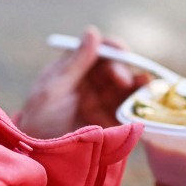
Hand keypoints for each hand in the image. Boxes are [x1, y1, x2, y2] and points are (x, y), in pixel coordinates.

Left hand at [18, 27, 146, 138]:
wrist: (39, 155)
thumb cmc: (39, 118)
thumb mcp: (53, 88)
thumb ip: (75, 62)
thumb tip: (93, 31)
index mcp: (74, 68)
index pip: (97, 50)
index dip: (111, 47)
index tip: (119, 50)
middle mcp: (91, 82)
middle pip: (115, 67)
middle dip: (121, 68)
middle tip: (120, 79)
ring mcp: (103, 101)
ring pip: (126, 85)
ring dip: (137, 82)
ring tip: (143, 84)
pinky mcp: (112, 120)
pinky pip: (131, 107)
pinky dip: (141, 101)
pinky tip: (146, 98)